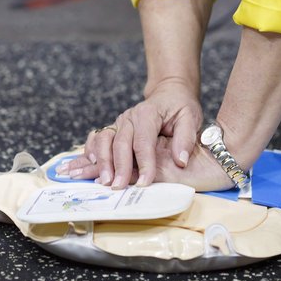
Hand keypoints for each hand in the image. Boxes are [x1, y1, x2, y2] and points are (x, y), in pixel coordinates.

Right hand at [59, 80, 202, 188]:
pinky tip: (89, 165)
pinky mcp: (114, 129)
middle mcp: (130, 117)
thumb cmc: (180, 107)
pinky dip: (91, 151)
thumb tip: (180, 161)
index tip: (144, 183)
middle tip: (118, 187)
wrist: (169, 93)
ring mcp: (119, 122)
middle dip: (119, 166)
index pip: (143, 141)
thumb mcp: (190, 117)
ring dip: (102, 161)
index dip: (144, 163)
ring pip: (104, 140)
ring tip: (103, 180)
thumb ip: (186, 138)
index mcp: (148, 114)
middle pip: (120, 143)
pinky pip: (97, 139)